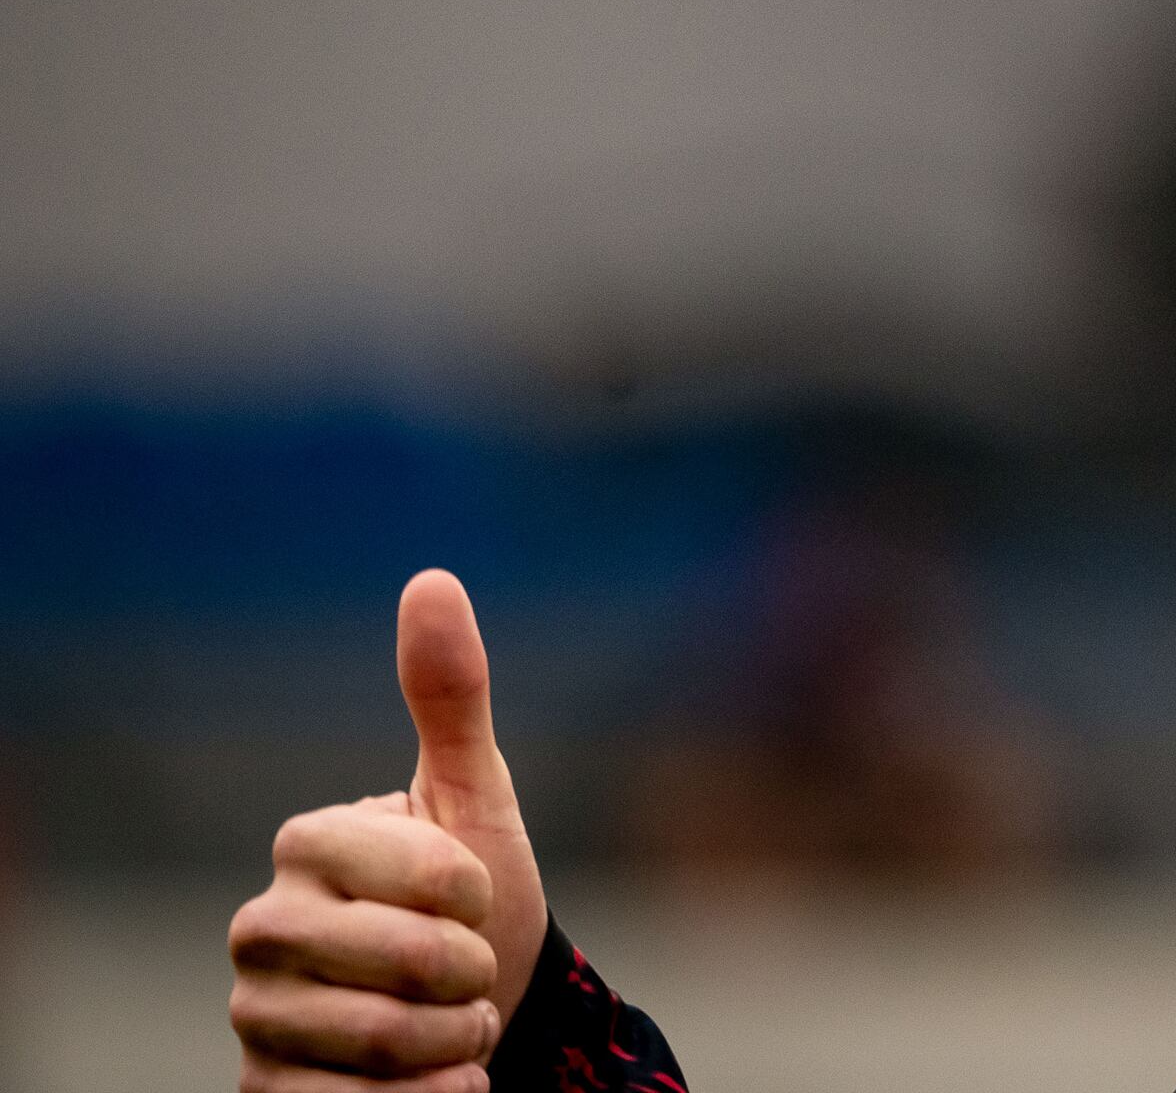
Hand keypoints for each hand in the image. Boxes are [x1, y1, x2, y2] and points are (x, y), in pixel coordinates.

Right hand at [228, 571, 552, 1090]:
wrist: (474, 1007)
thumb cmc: (475, 894)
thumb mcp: (476, 795)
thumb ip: (450, 696)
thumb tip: (430, 578)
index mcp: (307, 844)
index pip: (422, 874)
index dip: (475, 894)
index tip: (476, 895)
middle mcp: (260, 926)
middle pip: (403, 965)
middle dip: (472, 974)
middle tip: (471, 969)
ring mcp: (255, 1014)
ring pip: (383, 1042)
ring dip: (454, 1039)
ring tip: (452, 1020)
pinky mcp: (264, 1091)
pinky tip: (434, 1080)